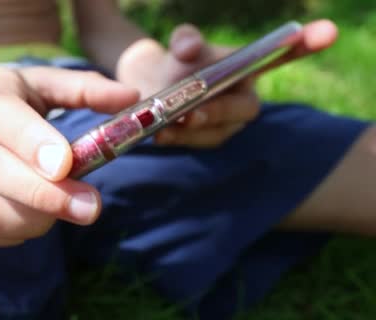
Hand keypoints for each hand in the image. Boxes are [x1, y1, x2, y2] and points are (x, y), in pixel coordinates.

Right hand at [0, 68, 138, 246]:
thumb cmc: (10, 100)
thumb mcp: (43, 81)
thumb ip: (85, 88)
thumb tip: (131, 97)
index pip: (3, 119)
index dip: (32, 144)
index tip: (66, 165)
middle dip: (44, 195)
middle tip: (92, 208)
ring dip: (38, 216)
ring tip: (64, 200)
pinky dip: (21, 232)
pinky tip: (37, 211)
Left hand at [116, 20, 337, 147]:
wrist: (150, 84)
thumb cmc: (177, 63)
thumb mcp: (180, 46)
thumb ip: (186, 41)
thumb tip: (188, 49)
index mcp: (248, 68)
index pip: (283, 56)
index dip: (306, 44)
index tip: (328, 30)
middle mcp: (243, 99)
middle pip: (243, 109)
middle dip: (219, 112)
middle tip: (191, 112)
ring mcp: (226, 124)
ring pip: (217, 132)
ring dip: (192, 131)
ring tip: (165, 126)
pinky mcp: (204, 141)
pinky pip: (197, 144)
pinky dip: (177, 139)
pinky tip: (159, 135)